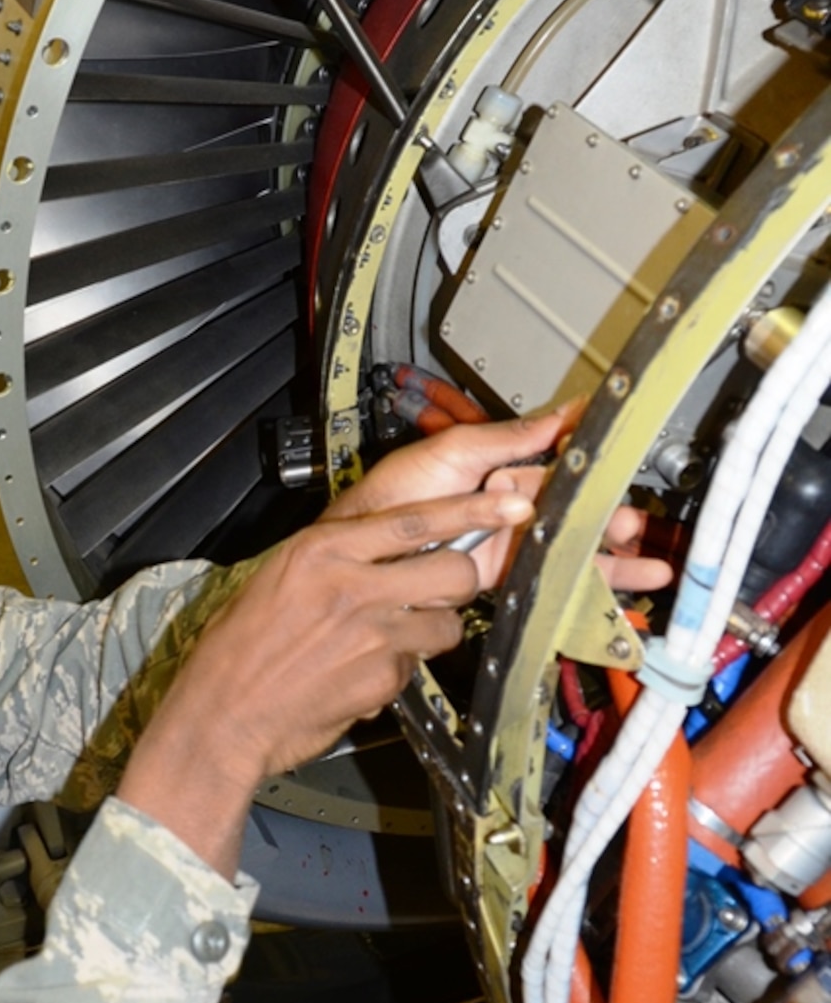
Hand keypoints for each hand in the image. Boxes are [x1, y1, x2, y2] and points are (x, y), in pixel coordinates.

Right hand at [118, 482, 533, 877]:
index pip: (416, 519)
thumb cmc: (239, 648)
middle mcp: (352, 586)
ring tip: (389, 638)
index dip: (472, 510)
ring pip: (446, 624)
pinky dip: (398, 668)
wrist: (222, 715)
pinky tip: (360, 672)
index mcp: (323, 550)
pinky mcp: (383, 680)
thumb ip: (336, 558)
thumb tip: (386, 550)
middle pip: (452, 570)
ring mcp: (372, 636)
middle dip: (457, 580)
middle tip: (438, 589)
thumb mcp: (278, 577)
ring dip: (431, 629)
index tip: (509, 503)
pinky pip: (414, 665)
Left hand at [333, 402, 671, 593]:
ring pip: (568, 549)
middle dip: (609, 521)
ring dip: (607, 558)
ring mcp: (506, 543)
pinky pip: (545, 580)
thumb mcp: (452, 450)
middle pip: (574, 513)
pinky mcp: (497, 577)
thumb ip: (509, 436)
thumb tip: (565, 409)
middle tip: (634, 525)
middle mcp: (511, 506)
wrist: (357, 549)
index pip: (562, 468)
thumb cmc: (391, 493)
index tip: (626, 470)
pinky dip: (579, 587)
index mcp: (502, 470)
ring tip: (644, 565)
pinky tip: (607, 592)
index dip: (595, 471)